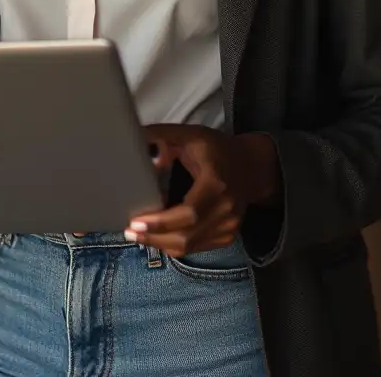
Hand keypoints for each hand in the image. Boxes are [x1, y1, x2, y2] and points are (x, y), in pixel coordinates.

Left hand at [125, 125, 278, 257]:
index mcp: (217, 183)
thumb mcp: (190, 134)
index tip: (136, 221)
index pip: (189, 213)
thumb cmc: (216, 149)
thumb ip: (162, 136)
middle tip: (129, 231)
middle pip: (186, 236)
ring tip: (138, 235)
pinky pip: (196, 247)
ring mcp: (229, 226)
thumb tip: (137, 144)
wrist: (251, 166)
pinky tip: (158, 237)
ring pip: (189, 247)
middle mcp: (226, 209)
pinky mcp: (227, 236)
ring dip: (160, 244)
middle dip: (154, 237)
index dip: (162, 222)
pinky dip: (174, 245)